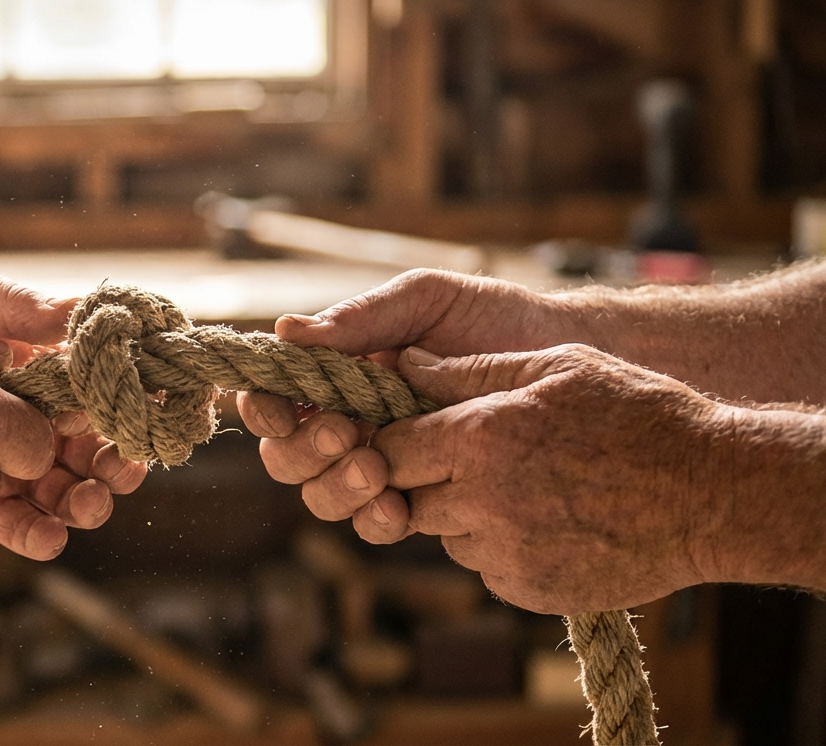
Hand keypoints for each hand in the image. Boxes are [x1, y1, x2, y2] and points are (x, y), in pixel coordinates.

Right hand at [239, 269, 568, 554]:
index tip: (284, 409)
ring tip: (378, 469)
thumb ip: (359, 318)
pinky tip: (401, 507)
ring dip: (337, 488)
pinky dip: (378, 520)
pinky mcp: (421, 496)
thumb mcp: (424, 301)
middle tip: (347, 433)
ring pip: (323, 497)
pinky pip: (377, 524)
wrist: (560, 352)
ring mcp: (381, 462)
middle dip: (305, 451)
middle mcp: (349, 422)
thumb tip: (286, 330)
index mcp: (336, 374)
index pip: (275, 399)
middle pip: (286, 457)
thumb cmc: (489, 317)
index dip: (264, 409)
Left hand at [252, 343, 727, 613]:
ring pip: (445, 535)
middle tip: (473, 458)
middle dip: (425, 478)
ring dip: (463, 514)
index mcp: (481, 438)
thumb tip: (403, 364)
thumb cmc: (639, 414)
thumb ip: (469, 371)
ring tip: (524, 484)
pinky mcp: (528, 589)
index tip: (415, 432)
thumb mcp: (556, 367)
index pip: (390, 450)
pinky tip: (550, 517)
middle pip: (407, 497)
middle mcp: (482, 502)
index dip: (396, 441)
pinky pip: (486, 566)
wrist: (715, 494)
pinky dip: (501, 546)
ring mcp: (506, 553)